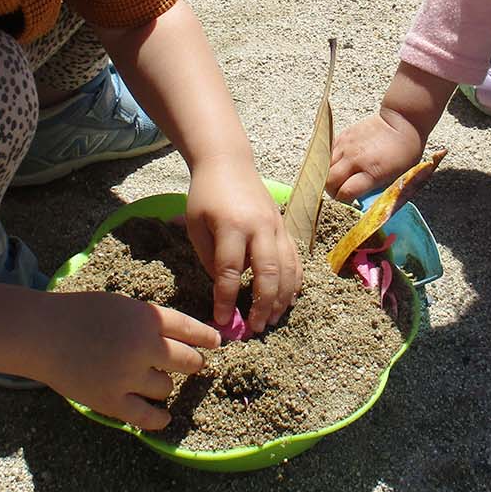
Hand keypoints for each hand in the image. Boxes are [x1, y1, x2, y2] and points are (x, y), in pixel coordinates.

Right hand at [42, 290, 219, 429]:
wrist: (42, 334)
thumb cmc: (80, 314)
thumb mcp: (122, 306)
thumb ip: (150, 322)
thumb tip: (183, 340)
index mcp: (147, 318)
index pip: (191, 329)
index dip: (207, 338)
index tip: (216, 343)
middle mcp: (143, 346)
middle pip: (188, 361)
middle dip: (194, 363)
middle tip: (193, 365)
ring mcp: (128, 376)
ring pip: (166, 388)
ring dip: (164, 385)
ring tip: (151, 380)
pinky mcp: (112, 401)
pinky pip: (148, 417)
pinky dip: (159, 418)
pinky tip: (163, 416)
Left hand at [185, 156, 301, 333]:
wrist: (228, 163)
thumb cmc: (206, 195)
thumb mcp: (196, 225)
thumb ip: (209, 257)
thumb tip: (224, 287)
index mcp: (232, 226)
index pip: (229, 271)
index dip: (225, 299)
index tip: (222, 321)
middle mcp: (259, 227)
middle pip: (267, 272)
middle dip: (261, 305)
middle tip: (254, 329)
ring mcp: (276, 227)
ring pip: (287, 268)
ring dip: (281, 298)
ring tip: (271, 320)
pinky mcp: (285, 227)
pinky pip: (295, 259)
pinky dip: (294, 282)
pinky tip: (287, 300)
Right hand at [327, 107, 426, 201]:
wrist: (402, 121)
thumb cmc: (405, 151)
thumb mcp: (397, 176)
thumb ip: (378, 188)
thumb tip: (363, 200)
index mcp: (372, 172)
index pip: (345, 193)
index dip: (344, 201)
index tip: (349, 201)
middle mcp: (355, 159)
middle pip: (329, 181)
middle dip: (332, 190)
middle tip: (340, 192)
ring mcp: (347, 146)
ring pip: (324, 166)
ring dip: (328, 175)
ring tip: (338, 178)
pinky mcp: (344, 135)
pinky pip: (328, 151)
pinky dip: (330, 160)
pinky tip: (339, 163)